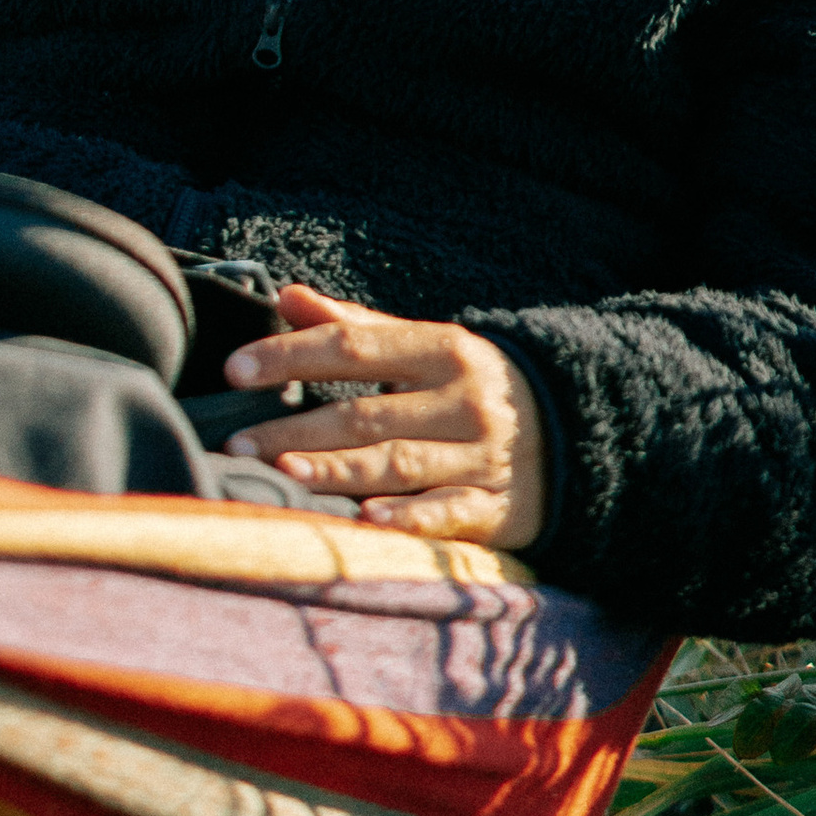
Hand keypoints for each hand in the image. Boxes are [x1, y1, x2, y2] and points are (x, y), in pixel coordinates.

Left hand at [224, 283, 548, 546]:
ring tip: (281, 473)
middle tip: (236, 444)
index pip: (354, 346)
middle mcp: (462, 401)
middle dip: (295, 427)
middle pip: (366, 413)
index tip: (234, 370)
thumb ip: (357, 324)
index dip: (291, 355)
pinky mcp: (497, 508)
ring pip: (398, 462)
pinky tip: (365, 520)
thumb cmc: (472, 386)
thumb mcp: (427, 345)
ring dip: (336, 470)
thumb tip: (286, 296)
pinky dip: (408, 517)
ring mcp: (480, 456)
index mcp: (443, 349)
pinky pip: (447, 512)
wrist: (580, 431)